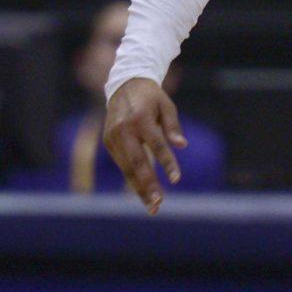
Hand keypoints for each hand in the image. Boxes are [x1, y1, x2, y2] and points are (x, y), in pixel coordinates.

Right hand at [101, 77, 186, 215]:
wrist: (124, 85)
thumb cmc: (151, 97)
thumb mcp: (166, 105)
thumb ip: (173, 126)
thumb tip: (182, 146)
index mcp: (140, 117)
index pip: (156, 144)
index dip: (166, 162)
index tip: (176, 179)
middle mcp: (124, 128)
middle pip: (137, 162)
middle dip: (147, 185)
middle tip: (158, 204)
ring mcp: (113, 136)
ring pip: (127, 168)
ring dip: (139, 189)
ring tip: (152, 206)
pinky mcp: (108, 142)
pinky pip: (122, 164)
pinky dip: (133, 179)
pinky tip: (143, 192)